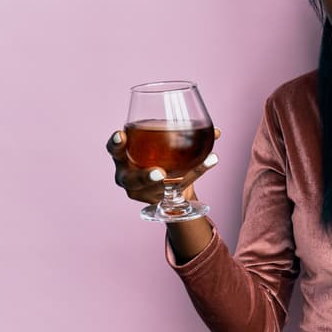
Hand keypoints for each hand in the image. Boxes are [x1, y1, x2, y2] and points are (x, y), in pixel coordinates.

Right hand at [106, 127, 220, 204]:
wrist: (172, 182)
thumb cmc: (162, 153)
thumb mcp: (167, 140)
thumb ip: (186, 132)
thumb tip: (216, 131)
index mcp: (125, 155)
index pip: (114, 150)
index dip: (115, 144)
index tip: (121, 136)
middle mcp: (128, 175)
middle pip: (130, 179)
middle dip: (144, 176)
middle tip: (159, 173)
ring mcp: (142, 191)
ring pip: (154, 190)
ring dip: (171, 183)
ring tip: (183, 175)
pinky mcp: (158, 200)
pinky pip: (177, 188)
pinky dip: (195, 173)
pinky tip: (211, 161)